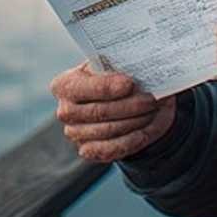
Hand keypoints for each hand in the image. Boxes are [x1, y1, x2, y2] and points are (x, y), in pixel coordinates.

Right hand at [49, 62, 176, 161]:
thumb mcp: (115, 65)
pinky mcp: (87, 149)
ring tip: (151, 112)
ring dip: (133, 122)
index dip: (107, 87)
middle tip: (150, 99)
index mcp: (65, 84)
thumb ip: (120, 67)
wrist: (120, 100)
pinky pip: (108, 150)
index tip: (130, 84)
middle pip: (98, 112)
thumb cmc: (115, 78)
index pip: (84, 88)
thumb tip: (137, 70)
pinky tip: (142, 134)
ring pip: (107, 131)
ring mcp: (74, 133)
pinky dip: (128, 142)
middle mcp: (65, 110)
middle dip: (128, 106)